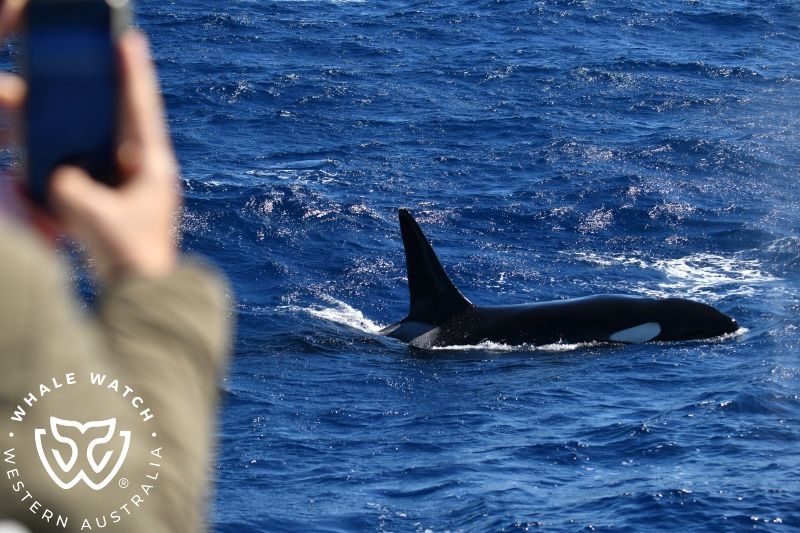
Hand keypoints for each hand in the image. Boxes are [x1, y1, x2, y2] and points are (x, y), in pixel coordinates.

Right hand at [49, 31, 180, 281]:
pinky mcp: (120, 207)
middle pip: (121, 123)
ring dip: (84, 133)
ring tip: (62, 112)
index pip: (142, 111)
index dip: (134, 75)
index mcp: (152, 168)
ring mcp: (134, 190)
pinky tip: (58, 157)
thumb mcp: (93, 217)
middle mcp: (146, 174)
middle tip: (89, 68)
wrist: (146, 297)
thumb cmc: (131, 257)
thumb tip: (60, 178)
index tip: (130, 42)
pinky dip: (76, 165)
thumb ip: (68, 188)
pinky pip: (95, 175)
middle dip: (102, 97)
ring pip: (106, 148)